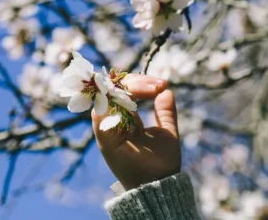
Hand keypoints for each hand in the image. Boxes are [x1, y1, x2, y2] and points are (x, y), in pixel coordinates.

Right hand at [92, 74, 180, 190]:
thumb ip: (165, 112)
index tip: (162, 83)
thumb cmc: (162, 162)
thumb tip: (167, 90)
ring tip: (153, 89)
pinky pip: (100, 113)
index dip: (140, 82)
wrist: (159, 185)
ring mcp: (107, 130)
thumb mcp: (167, 131)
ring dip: (130, 88)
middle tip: (158, 85)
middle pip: (113, 91)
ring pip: (106, 97)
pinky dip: (116, 100)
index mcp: (125, 121)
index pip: (123, 92)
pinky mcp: (104, 139)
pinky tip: (140, 95)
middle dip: (137, 82)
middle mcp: (113, 122)